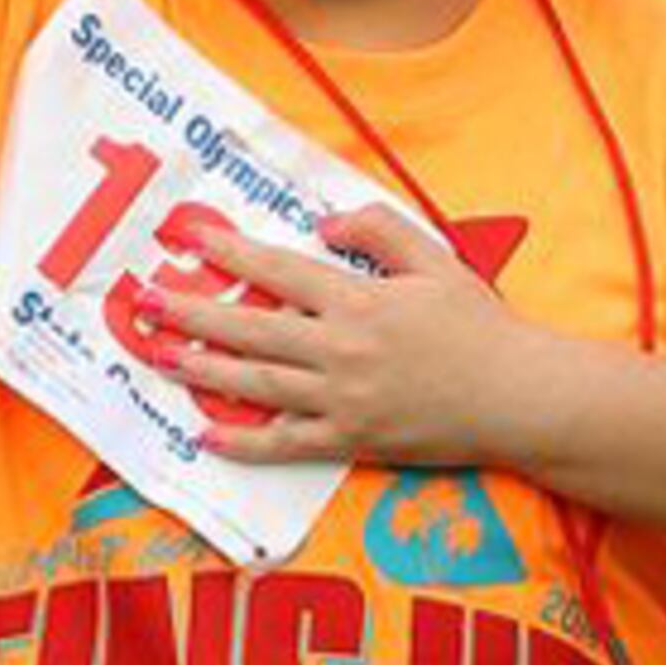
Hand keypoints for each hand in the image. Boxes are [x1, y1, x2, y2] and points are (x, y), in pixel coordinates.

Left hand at [155, 207, 568, 470]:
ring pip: (257, 384)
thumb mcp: (436, 259)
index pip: (279, 272)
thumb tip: (324, 222)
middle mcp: (341, 349)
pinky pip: (284, 442)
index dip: (231, 253)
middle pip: (251, 329)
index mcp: (359, 300)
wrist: (518, 397)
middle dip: (194, 313)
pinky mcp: (351, 440)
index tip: (192, 240)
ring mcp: (342, 399)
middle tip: (148, 303)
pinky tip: (205, 433)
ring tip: (160, 356)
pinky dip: (242, 441)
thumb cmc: (480, 324)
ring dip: (203, 369)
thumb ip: (379, 230)